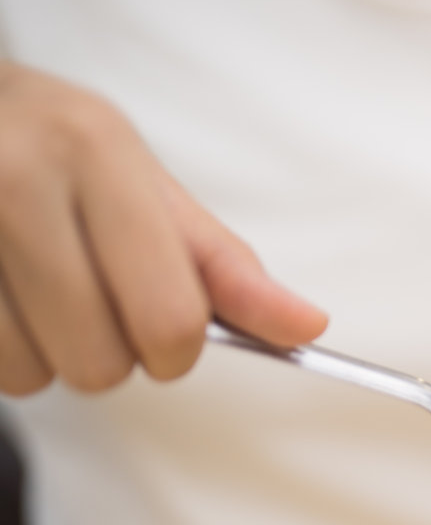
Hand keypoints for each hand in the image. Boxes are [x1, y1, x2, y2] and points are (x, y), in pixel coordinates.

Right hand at [0, 63, 326, 396]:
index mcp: (94, 152)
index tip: (166, 331)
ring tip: (35, 290)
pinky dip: (5, 351)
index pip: (170, 318)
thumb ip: (226, 266)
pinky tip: (5, 296)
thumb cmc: (55, 149)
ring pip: (32, 375)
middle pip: (100, 362)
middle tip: (90, 298)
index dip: (177, 351)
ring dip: (46, 355)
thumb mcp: (148, 187)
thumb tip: (307, 328)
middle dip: (109, 352)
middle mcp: (17, 179)